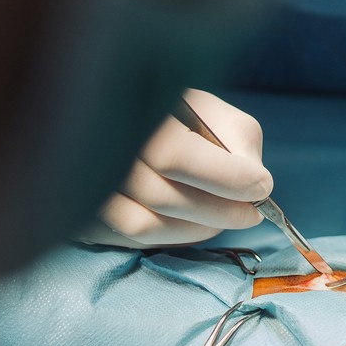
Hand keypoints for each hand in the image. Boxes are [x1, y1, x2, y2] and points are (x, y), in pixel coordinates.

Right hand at [81, 89, 273, 247]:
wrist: (133, 120)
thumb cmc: (182, 114)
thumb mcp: (215, 113)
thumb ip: (237, 142)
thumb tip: (253, 184)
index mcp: (129, 107)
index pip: (173, 155)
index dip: (225, 179)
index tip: (261, 186)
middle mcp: (95, 144)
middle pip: (160, 196)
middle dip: (221, 211)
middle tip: (251, 211)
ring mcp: (84, 181)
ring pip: (143, 224)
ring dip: (198, 228)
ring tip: (226, 216)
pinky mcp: (86, 210)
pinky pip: (132, 238)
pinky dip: (174, 236)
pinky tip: (195, 221)